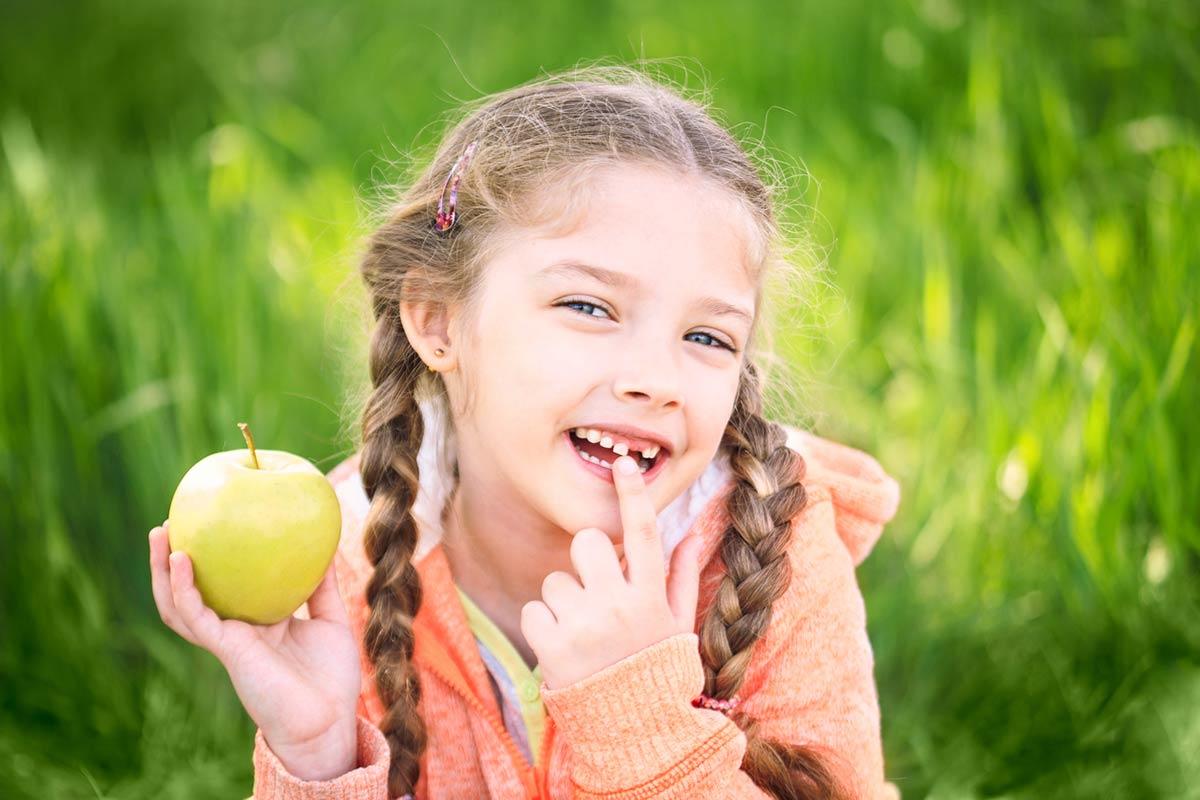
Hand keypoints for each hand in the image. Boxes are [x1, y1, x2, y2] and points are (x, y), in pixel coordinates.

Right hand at [148, 521, 360, 779]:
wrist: (328, 721)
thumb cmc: (331, 678)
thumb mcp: (331, 621)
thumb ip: (323, 587)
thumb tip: (327, 544)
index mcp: (257, 622)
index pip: (224, 587)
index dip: (212, 561)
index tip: (209, 523)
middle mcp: (235, 629)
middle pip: (190, 593)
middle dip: (171, 561)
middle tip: (170, 522)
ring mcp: (226, 639)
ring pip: (178, 605)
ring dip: (162, 571)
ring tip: (158, 533)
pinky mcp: (226, 648)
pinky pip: (195, 616)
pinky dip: (183, 588)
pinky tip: (181, 560)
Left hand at [521, 455, 705, 689]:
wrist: (636, 733)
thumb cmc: (657, 671)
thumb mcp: (677, 625)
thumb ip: (680, 576)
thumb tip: (693, 532)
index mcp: (651, 596)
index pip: (644, 533)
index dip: (633, 494)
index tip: (622, 463)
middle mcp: (619, 605)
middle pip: (587, 543)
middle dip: (585, 561)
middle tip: (593, 591)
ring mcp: (585, 625)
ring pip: (555, 580)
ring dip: (563, 601)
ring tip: (581, 634)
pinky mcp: (552, 646)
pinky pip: (534, 609)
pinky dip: (543, 626)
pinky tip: (562, 648)